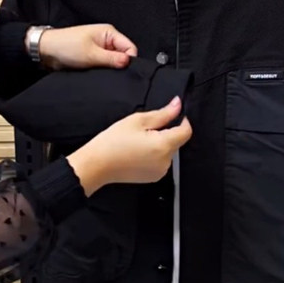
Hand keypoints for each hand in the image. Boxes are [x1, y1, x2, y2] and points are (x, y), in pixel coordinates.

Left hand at [32, 24, 137, 69]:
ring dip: (107, 69)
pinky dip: (100, 70)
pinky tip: (94, 73)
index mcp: (109, 32)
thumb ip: (112, 59)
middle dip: (117, 65)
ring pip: (112, 62)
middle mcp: (106, 40)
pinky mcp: (92, 57)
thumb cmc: (65, 46)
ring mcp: (99, 48)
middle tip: (107, 72)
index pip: (130, 48)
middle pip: (122, 55)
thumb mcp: (91, 54)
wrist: (46, 50)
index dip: (128, 60)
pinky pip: (103, 65)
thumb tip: (128, 62)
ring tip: (97, 71)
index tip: (121, 70)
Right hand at [66, 96, 192, 195]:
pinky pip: (160, 162)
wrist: (97, 165)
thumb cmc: (112, 142)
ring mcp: (160, 172)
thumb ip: (162, 114)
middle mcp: (166, 161)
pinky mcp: (153, 177)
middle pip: (176, 141)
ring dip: (159, 144)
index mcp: (164, 145)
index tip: (172, 115)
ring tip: (137, 142)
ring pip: (168, 151)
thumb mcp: (137, 121)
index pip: (186, 131)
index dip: (182, 120)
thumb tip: (177, 105)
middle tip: (144, 130)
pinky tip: (136, 152)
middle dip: (165, 132)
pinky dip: (153, 155)